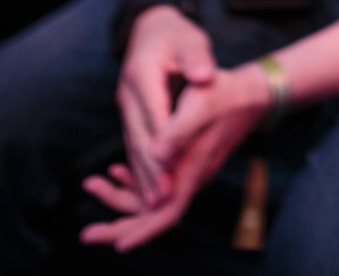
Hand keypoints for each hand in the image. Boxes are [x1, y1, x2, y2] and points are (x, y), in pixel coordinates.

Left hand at [83, 63, 267, 251]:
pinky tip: (116, 170)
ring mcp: (188, 173)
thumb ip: (179, 131)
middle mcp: (191, 178)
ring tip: (92, 185)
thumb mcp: (201, 104)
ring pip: (152, 200)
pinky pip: (157, 184)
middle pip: (155, 215)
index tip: (117, 245)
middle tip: (87, 234)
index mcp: (194, 169)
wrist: (251, 93)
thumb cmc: (225, 94)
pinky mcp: (185, 163)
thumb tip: (156, 155)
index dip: (143, 230)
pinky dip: (134, 182)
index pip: (168, 212)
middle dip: (121, 226)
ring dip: (121, 198)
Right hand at [115, 6, 216, 209]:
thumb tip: (203, 77)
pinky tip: (149, 189)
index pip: (153, 116)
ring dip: (143, 175)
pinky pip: (135, 143)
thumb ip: (196, 59)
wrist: (151, 28)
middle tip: (163, 200)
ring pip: (134, 145)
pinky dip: (139, 167)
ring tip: (157, 204)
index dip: (162, 147)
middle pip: (139, 137)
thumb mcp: (189, 39)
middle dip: (150, 170)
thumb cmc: (175, 34)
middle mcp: (128, 94)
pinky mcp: (131, 114)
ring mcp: (126, 106)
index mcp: (142, 75)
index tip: (172, 169)